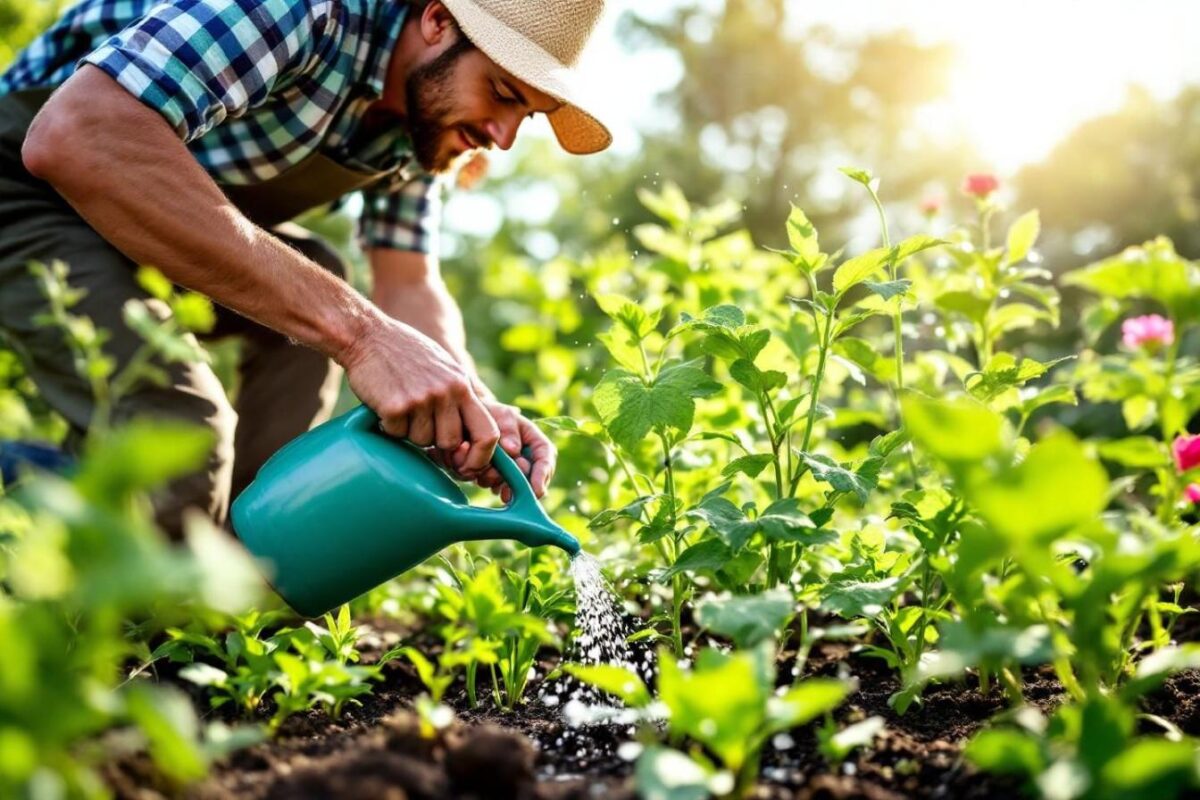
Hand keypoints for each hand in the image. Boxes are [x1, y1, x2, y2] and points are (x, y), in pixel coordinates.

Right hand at [338, 315, 498, 473]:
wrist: (368, 335)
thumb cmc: (406, 353)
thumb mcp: (445, 368)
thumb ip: (460, 396)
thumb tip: (472, 436)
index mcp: (462, 384)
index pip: (488, 432)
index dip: (482, 456)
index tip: (469, 465)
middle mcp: (446, 392)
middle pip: (451, 443)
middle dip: (435, 440)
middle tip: (419, 422)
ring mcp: (421, 399)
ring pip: (423, 441)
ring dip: (410, 431)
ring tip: (402, 404)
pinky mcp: (395, 406)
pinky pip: (397, 434)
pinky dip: (389, 425)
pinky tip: (385, 403)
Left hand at [434, 399, 556, 502]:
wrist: (469, 418)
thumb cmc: (491, 413)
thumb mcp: (501, 415)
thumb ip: (508, 430)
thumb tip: (514, 450)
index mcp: (535, 441)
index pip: (546, 458)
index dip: (543, 475)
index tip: (537, 490)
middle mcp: (526, 458)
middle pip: (530, 478)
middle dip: (517, 482)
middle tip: (505, 485)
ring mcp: (512, 470)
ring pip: (512, 486)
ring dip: (499, 482)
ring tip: (484, 471)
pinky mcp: (497, 478)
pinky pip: (497, 487)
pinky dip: (490, 485)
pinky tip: (481, 477)